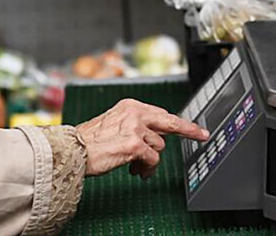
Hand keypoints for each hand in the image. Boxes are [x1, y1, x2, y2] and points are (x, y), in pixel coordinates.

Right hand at [77, 98, 208, 178]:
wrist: (73, 151)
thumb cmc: (89, 142)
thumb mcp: (114, 125)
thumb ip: (135, 127)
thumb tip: (156, 139)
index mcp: (129, 106)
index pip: (161, 113)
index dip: (181, 122)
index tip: (197, 128)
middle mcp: (134, 113)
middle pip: (169, 123)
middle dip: (188, 130)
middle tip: (202, 136)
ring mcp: (136, 128)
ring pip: (159, 147)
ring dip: (150, 160)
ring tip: (135, 167)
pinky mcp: (135, 144)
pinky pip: (152, 160)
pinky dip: (146, 168)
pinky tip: (135, 171)